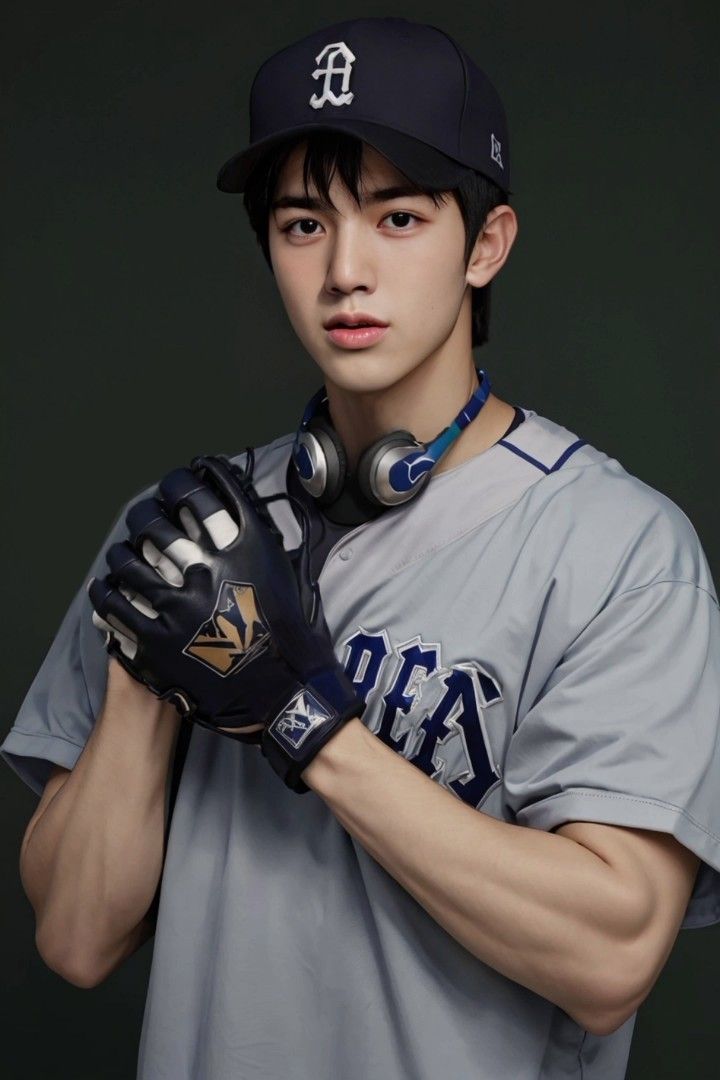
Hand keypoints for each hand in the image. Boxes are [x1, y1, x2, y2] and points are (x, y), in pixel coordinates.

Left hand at [87, 452, 365, 792]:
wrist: (287, 696)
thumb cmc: (295, 639)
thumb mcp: (290, 575)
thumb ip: (265, 540)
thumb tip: (249, 511)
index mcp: (244, 548)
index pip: (208, 492)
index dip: (192, 477)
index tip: (187, 475)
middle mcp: (208, 570)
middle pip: (159, 522)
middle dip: (149, 511)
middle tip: (147, 512)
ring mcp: (178, 607)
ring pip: (129, 562)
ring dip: (123, 551)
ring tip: (123, 550)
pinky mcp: (157, 643)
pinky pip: (115, 608)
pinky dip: (106, 593)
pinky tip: (106, 587)